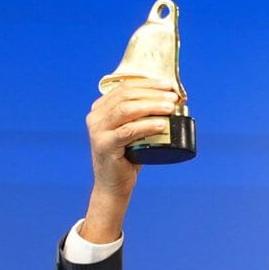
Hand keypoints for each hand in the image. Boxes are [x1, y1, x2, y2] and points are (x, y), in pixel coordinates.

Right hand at [80, 75, 178, 242]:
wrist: (114, 185)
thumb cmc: (128, 157)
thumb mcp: (134, 132)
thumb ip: (142, 116)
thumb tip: (171, 101)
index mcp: (100, 109)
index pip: (124, 87)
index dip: (148, 83)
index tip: (168, 85)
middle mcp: (95, 117)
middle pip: (126, 96)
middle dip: (153, 93)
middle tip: (173, 97)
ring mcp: (98, 131)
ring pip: (126, 110)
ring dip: (151, 106)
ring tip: (171, 108)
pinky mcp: (105, 145)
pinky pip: (128, 131)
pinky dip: (146, 126)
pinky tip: (161, 124)